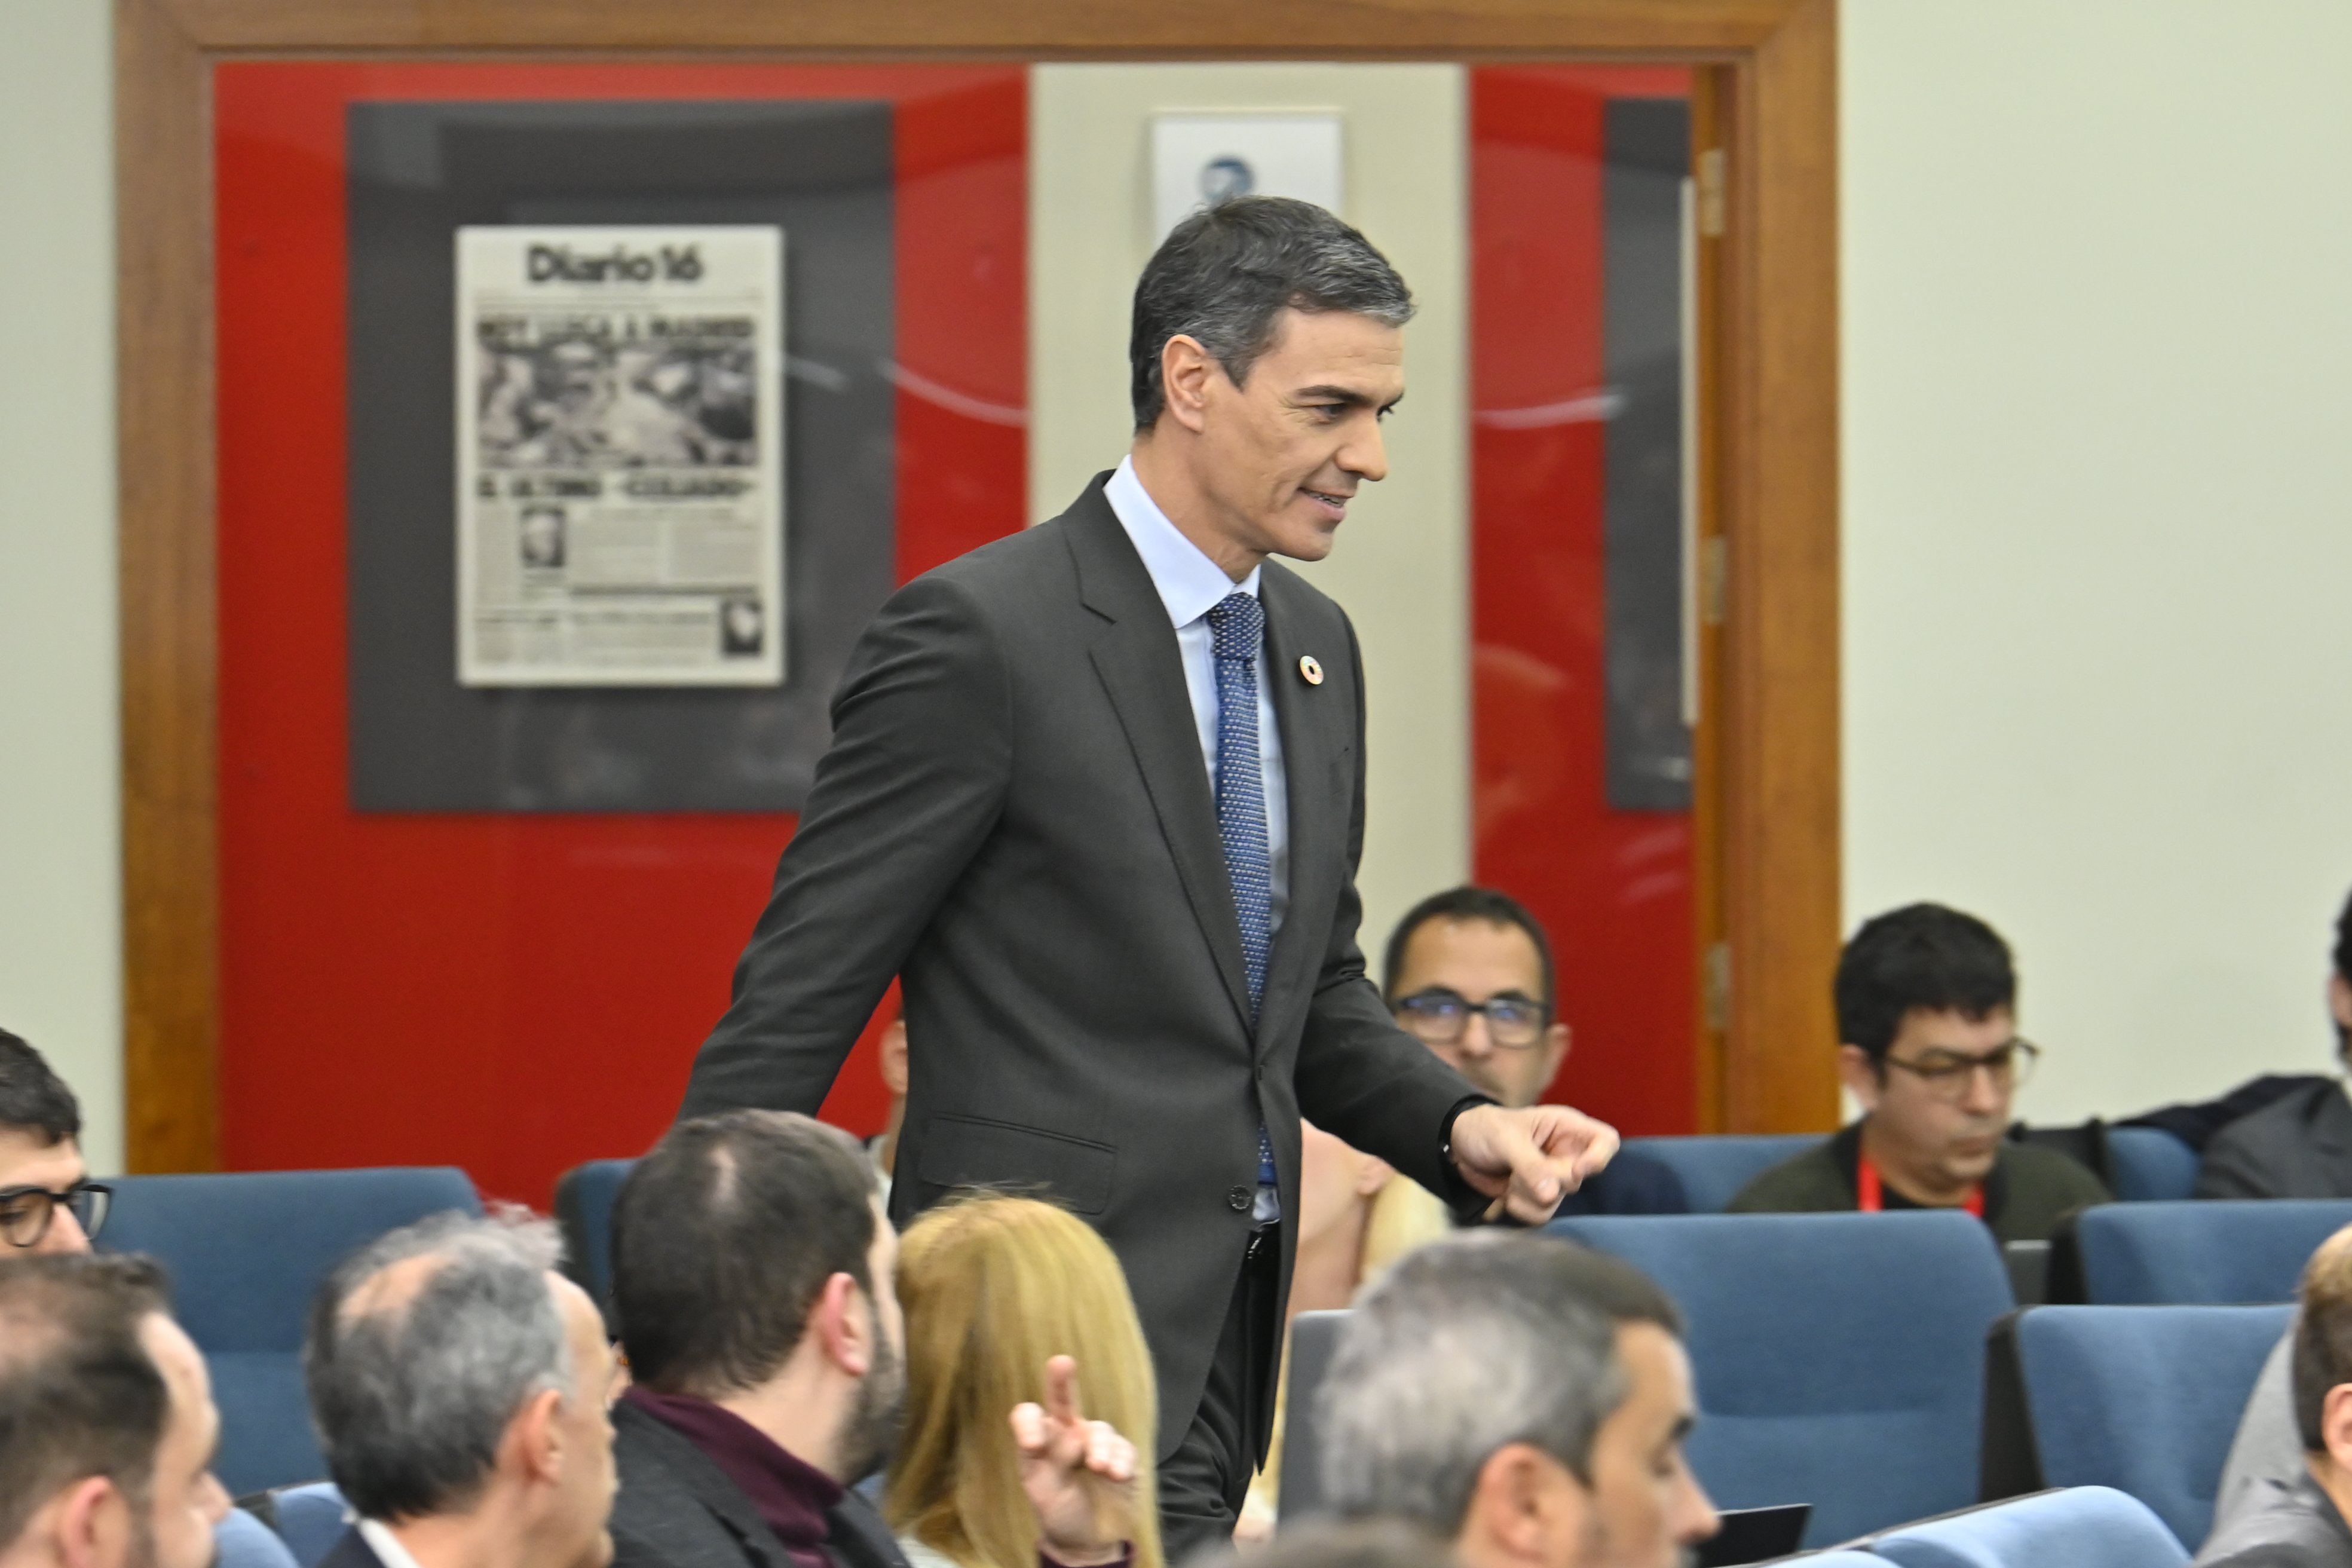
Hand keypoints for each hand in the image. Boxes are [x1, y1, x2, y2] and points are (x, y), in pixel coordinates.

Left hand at [1012, 1355, 1137, 1565]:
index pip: (1030, 1416)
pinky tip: (1117, 1476)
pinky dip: (1120, 1461)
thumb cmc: (1059, 1511)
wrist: (1088, 1541)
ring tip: (1099, 1468)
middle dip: (1062, 1380)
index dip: (1029, 1423)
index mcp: (1043, 1441)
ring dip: (1099, 1447)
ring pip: (1099, 1430)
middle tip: (1061, 1362)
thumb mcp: (1041, 1490)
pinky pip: (1124, 1450)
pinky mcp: (1124, 1458)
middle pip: (1064, 1400)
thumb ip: (1040, 1461)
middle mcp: (1069, 1435)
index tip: (1033, 1444)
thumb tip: (1051, 1434)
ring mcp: (1098, 1445)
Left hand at [1447, 1103, 1620, 1224]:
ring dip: (1530, 1196)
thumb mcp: (1505, 1139)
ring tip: (1510, 1180)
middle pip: (1578, 1179)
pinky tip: (1507, 1195)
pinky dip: (1523, 1209)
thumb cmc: (1484, 1129)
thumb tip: (1552, 1194)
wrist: (1458, 1147)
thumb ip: (1530, 1165)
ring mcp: (1553, 1177)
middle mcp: (1565, 1153)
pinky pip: (1543, 1214)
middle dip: (1546, 1181)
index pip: (1605, 1141)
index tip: (1578, 1170)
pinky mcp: (1538, 1197)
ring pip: (1558, 1201)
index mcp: (1566, 1127)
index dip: (1599, 1158)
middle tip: (1519, 1171)